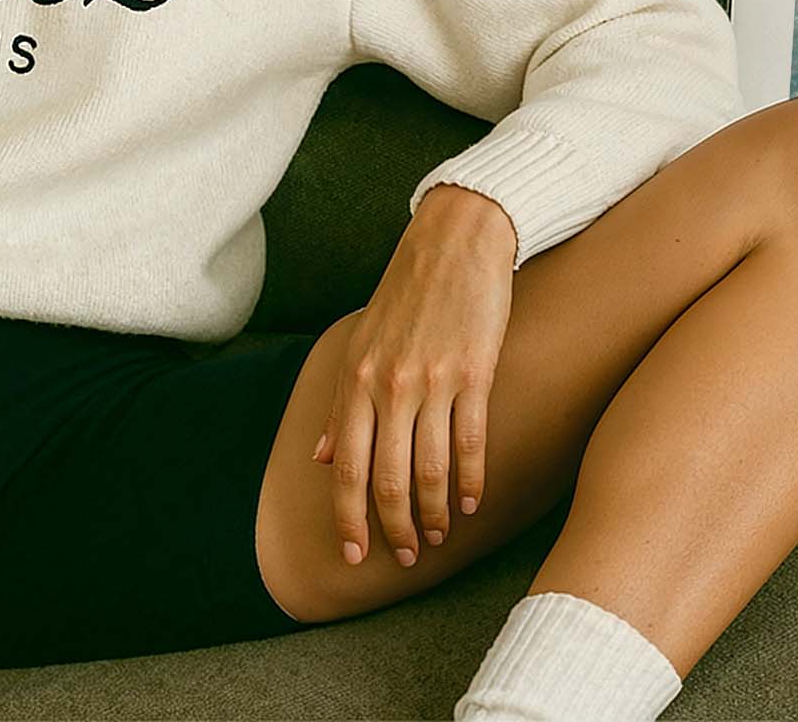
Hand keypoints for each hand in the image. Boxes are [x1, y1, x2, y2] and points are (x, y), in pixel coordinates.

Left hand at [312, 184, 516, 569]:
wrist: (455, 240)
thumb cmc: (406, 290)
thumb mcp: (360, 342)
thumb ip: (341, 404)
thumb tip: (322, 458)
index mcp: (357, 380)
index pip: (347, 470)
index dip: (348, 519)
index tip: (353, 555)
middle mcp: (391, 386)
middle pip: (387, 479)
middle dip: (395, 528)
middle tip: (407, 555)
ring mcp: (434, 381)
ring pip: (430, 470)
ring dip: (435, 513)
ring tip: (439, 535)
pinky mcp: (475, 373)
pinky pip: (471, 442)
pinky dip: (471, 481)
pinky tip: (473, 503)